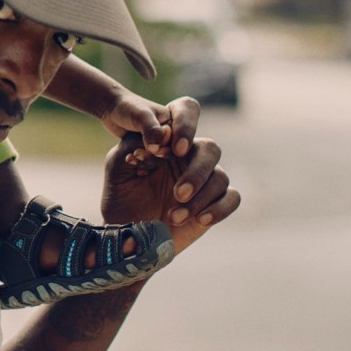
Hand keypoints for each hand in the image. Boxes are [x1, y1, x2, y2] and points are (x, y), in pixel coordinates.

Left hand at [100, 96, 239, 255]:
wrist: (127, 235)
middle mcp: (190, 157)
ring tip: (174, 216)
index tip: (172, 150)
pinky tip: (199, 219)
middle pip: (210, 149)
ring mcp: (204, 181)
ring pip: (220, 177)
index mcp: (169, 140)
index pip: (187, 115)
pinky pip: (232, 197)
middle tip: (177, 193)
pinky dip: (219, 208)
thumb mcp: (117, 164)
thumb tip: (162, 133)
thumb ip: (134, 141)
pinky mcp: (215, 203)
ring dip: (199, 198)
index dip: (185, 128)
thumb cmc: (120, 196)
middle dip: (196, 172)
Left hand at [102, 89, 171, 155]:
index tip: (151, 150)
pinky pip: (147, 157)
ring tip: (132, 155)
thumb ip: (151, 130)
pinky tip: (130, 159)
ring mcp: (157, 139)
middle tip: (137, 153)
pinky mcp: (147, 146)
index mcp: (172, 122)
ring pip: (156, 156)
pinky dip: (140, 160)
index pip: (174, 141)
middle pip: (166, 151)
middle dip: (153, 156)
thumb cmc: (128, 107)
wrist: (112, 107)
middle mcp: (167, 132)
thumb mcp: (141, 115)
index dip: (164, 149)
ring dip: (145, 159)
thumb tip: (156, 149)